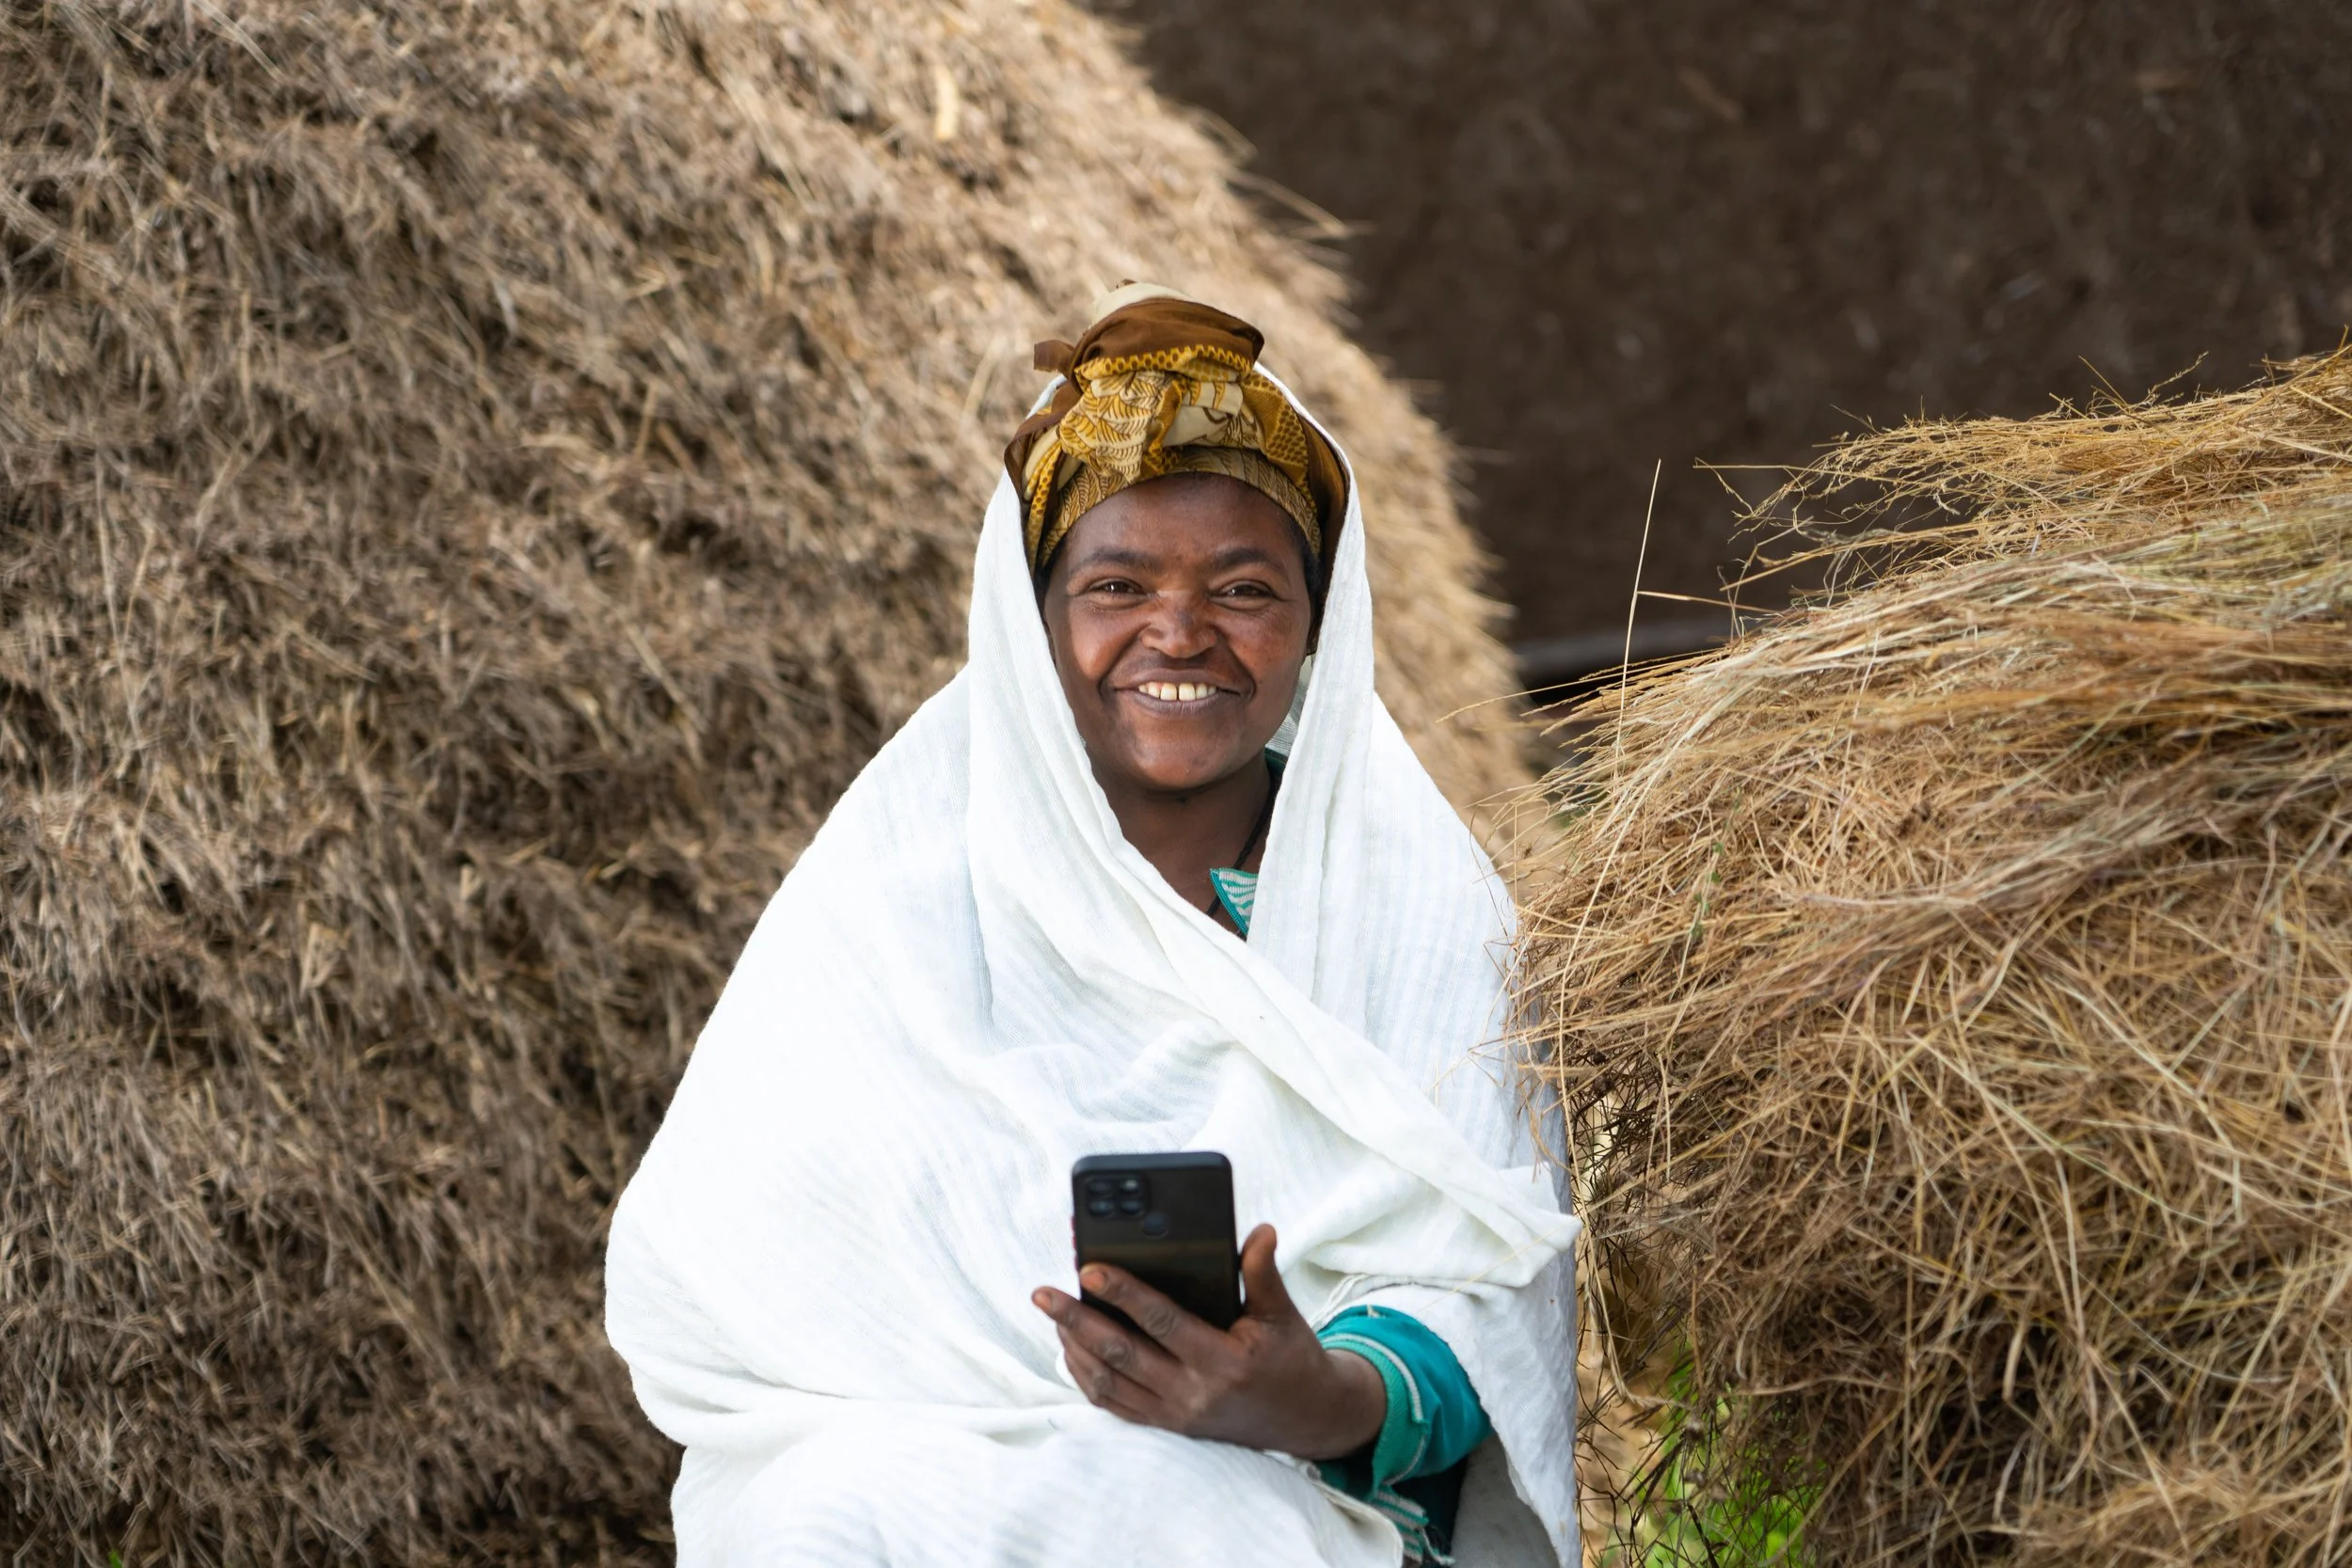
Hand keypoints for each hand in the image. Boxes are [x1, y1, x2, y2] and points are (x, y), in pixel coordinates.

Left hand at [1031, 1223, 1386, 1459]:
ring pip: (1108, 1382)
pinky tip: (1071, 1348)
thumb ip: (1263, 1273)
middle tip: (1042, 1293)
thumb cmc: (1291, 1357)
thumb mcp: (1283, 1313)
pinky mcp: (1166, 1425)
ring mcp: (1175, 1414)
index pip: (1162, 1322)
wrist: (1304, 1418)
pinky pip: (1114, 1404)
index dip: (1124, 1293)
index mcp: (1223, 1361)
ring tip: (1053, 1313)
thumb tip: (1260, 1231)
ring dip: (1074, 1347)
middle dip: (1076, 1320)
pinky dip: (1086, 1377)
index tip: (1089, 1268)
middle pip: (1120, 1354)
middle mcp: (1192, 1393)